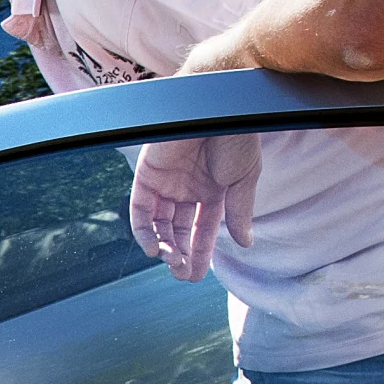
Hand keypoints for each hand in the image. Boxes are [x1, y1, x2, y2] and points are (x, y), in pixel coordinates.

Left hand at [129, 133, 259, 280]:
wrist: (217, 106)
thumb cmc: (235, 137)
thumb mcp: (243, 180)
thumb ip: (239, 212)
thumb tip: (245, 243)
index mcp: (212, 191)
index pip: (202, 230)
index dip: (199, 254)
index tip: (196, 276)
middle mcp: (187, 189)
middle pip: (178, 230)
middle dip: (180, 254)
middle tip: (183, 274)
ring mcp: (166, 182)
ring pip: (158, 224)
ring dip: (163, 246)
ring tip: (172, 262)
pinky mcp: (147, 174)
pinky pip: (138, 208)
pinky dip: (142, 229)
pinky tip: (152, 248)